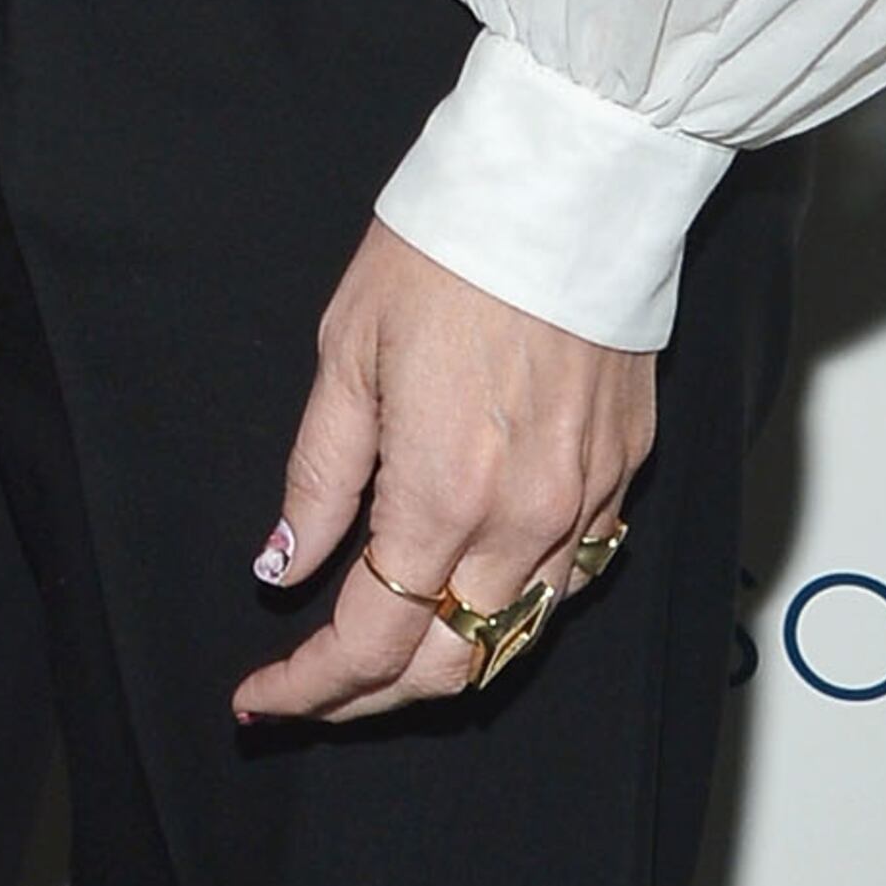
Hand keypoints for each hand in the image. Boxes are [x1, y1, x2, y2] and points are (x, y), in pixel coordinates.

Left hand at [232, 218, 651, 727]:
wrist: (565, 187)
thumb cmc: (443, 254)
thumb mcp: (344, 357)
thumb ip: (319, 477)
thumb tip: (282, 565)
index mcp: (441, 497)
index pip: (370, 643)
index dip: (309, 686)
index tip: (261, 698)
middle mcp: (524, 523)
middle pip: (450, 667)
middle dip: (371, 697)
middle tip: (311, 692)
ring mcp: (587, 504)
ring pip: (517, 636)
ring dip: (446, 662)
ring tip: (381, 657)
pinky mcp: (624, 474)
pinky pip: (572, 578)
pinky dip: (515, 607)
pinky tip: (472, 592)